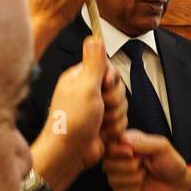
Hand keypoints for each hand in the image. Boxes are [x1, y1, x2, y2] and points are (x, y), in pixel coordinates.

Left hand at [30, 37, 114, 190]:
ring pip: (122, 106)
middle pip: (118, 88)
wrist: (68, 154)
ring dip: (115, 118)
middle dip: (114, 101)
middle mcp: (87, 92)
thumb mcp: (85, 87)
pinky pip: (121, 121)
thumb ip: (94, 62)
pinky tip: (103, 135)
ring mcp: (95, 110)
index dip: (112, 80)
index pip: (109, 68)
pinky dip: (115, 129)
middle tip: (101, 109)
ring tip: (100, 125)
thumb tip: (94, 36)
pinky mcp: (102, 125)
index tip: (104, 87)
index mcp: (80, 78)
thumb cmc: (72, 122)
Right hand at [102, 128, 190, 190]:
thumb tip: (123, 139)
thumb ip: (143, 142)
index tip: (132, 153)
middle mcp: (118, 158)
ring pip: (114, 180)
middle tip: (144, 165)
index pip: (109, 146)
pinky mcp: (122, 190)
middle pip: (108, 164)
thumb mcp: (161, 147)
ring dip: (135, 180)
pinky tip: (144, 186)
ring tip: (146, 175)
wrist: (177, 184)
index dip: (118, 151)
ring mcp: (119, 175)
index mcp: (126, 143)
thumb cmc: (170, 162)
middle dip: (131, 167)